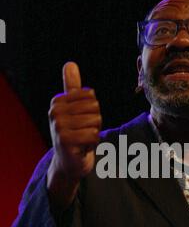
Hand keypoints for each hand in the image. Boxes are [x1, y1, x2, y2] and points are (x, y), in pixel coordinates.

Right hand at [47, 62, 101, 209]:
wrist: (68, 163)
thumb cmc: (74, 133)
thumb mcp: (73, 109)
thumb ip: (72, 87)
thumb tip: (70, 64)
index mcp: (58, 101)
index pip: (91, 96)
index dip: (93, 111)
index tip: (81, 121)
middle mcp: (55, 112)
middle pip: (95, 108)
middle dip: (95, 123)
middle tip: (83, 132)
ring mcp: (59, 126)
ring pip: (95, 122)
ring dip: (93, 134)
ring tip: (82, 140)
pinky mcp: (66, 141)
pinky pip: (93, 135)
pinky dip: (92, 144)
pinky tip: (82, 148)